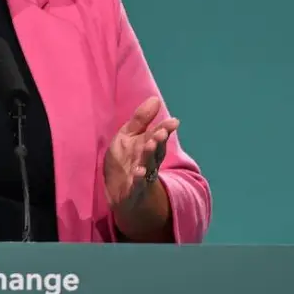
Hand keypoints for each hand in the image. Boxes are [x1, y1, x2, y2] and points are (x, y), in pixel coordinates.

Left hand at [103, 96, 177, 214]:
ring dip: (150, 155)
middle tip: (161, 131)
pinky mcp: (133, 190)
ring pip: (149, 165)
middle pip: (156, 150)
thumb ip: (140, 120)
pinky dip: (139, 178)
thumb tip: (156, 99)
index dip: (165, 129)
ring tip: (151, 144)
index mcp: (147, 147)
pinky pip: (137, 184)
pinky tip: (139, 171)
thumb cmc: (125, 162)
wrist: (120, 194)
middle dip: (159, 141)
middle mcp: (148, 161)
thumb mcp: (128, 137)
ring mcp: (142, 176)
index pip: (158, 136)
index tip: (173, 122)